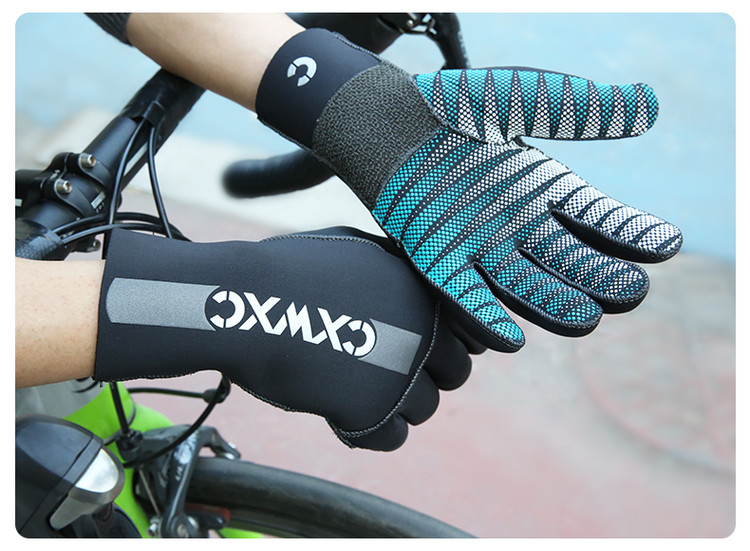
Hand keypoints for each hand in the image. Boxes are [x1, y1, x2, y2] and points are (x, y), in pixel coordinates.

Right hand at [94, 228, 478, 450]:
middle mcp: (426, 333)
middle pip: (454, 374)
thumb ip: (397, 270)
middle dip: (421, 375)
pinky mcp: (373, 412)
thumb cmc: (291, 270)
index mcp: (426, 293)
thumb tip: (415, 291)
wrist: (246, 303)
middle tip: (380, 368)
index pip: (464, 336)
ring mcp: (402, 374)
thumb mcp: (356, 248)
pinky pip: (393, 438)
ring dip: (394, 403)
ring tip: (351, 383)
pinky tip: (339, 407)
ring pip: (424, 408)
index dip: (437, 344)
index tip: (407, 345)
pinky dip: (369, 430)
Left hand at [256, 29, 682, 350]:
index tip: (666, 244)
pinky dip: (484, 314)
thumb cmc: (458, 105)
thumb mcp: (523, 100)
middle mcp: (517, 224)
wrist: (391, 118)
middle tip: (631, 291)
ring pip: (524, 284)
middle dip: (600, 278)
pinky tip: (510, 338)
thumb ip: (577, 110)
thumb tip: (646, 107)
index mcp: (543, 190)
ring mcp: (478, 244)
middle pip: (567, 260)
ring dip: (553, 304)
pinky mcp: (435, 256)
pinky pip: (463, 292)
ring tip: (587, 318)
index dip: (631, 233)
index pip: (597, 219)